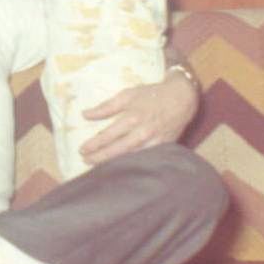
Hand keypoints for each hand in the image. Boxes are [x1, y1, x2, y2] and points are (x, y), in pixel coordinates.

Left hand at [79, 68, 197, 164]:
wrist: (182, 97)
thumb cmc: (151, 95)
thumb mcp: (127, 95)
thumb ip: (106, 107)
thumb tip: (85, 114)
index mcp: (132, 118)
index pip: (108, 135)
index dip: (94, 144)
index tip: (82, 149)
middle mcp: (142, 132)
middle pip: (117, 150)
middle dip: (100, 157)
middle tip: (85, 161)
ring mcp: (154, 142)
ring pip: (130, 157)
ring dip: (113, 163)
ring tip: (99, 168)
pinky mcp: (163, 147)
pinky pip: (145, 158)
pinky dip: (132, 164)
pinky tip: (122, 168)